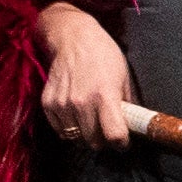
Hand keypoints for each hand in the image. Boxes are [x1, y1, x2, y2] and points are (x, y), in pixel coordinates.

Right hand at [32, 0, 136, 146]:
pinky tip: (76, 115)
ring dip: (85, 135)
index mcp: (105, 95)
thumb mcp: (123, 77)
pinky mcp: (48, 103)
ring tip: (91, 121)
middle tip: (106, 130)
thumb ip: (127, 104)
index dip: (121, 143)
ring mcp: (62, 104)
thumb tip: (133, 126)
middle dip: (103, 140)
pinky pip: (60, 130)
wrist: (73, 38)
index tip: (123, 142)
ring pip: (76, 138)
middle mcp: (82, 102)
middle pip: (94, 142)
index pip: (114, 135)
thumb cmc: (103, 56)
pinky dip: (69, 128)